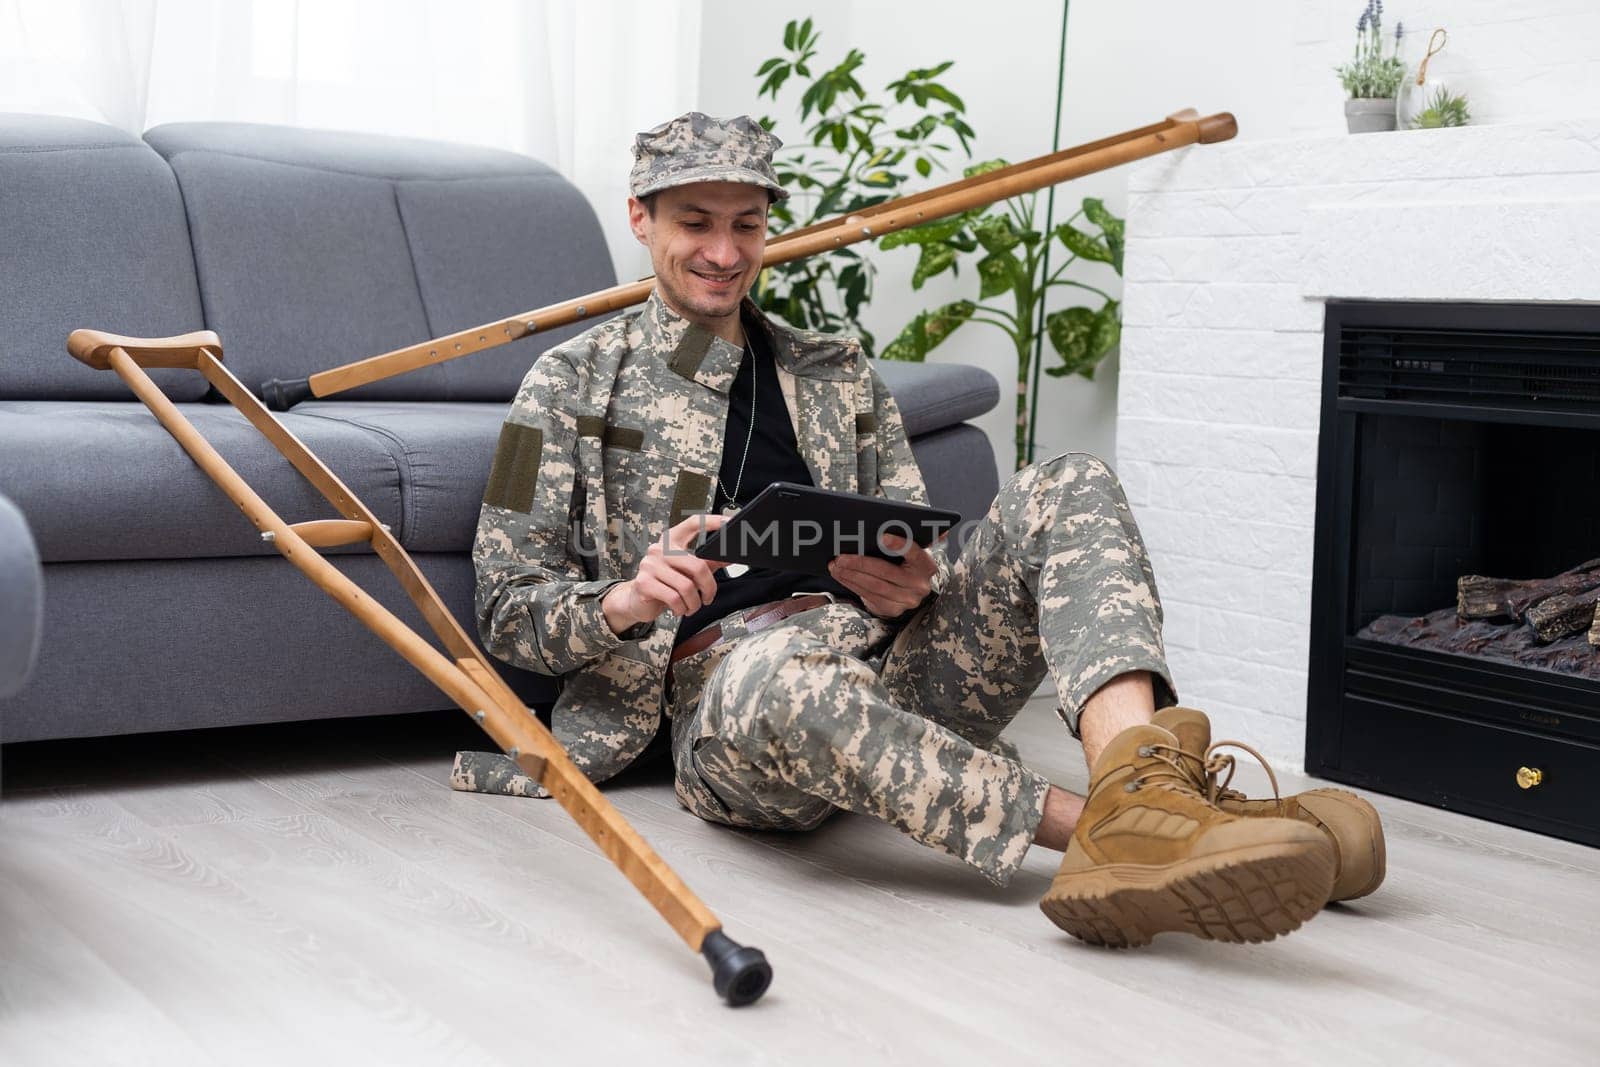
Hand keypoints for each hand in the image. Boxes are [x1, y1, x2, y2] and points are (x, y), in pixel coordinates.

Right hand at [601, 513, 729, 632]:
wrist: (638, 600)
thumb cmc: (666, 583)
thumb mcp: (688, 571)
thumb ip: (708, 562)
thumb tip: (731, 556)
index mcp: (672, 539)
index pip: (694, 523)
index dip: (714, 522)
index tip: (730, 522)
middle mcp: (660, 548)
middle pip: (697, 566)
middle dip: (708, 587)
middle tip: (708, 597)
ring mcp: (650, 565)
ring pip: (687, 586)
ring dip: (694, 603)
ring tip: (691, 606)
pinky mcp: (644, 583)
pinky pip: (674, 598)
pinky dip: (682, 608)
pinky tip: (679, 609)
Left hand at [828, 533, 936, 618]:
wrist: (911, 590)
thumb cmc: (905, 563)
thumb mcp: (909, 553)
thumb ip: (902, 542)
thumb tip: (878, 531)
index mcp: (925, 565)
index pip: (913, 552)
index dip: (898, 544)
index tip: (882, 536)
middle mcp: (919, 584)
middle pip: (885, 572)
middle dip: (860, 563)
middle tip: (841, 557)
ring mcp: (906, 600)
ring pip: (873, 586)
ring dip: (851, 575)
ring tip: (836, 566)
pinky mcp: (892, 609)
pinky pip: (868, 596)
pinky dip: (852, 584)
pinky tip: (841, 576)